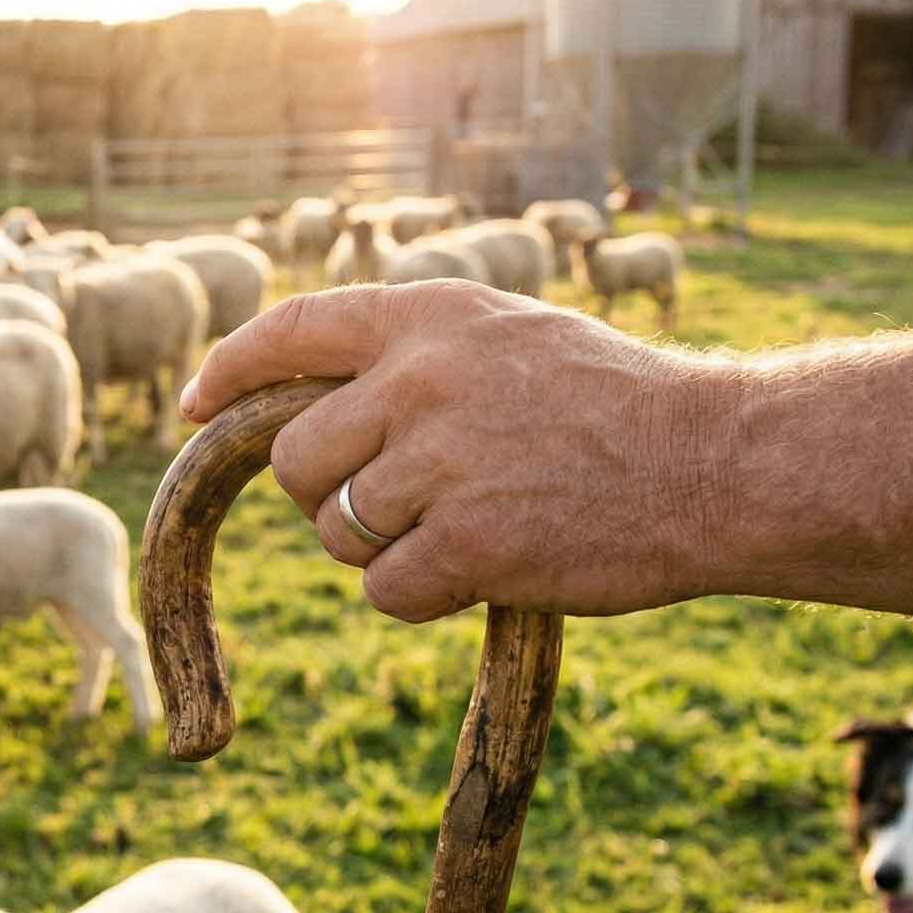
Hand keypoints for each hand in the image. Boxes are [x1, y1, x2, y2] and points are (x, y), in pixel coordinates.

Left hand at [179, 280, 727, 621]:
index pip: (290, 331)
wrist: (717, 463)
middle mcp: (420, 379)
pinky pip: (385, 591)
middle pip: (293, 458)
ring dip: (384, 550)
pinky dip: (422, 596)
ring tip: (472, 527)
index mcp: (430, 316)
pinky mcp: (465, 542)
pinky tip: (488, 570)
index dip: (229, 373)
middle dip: (324, 494)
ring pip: (336, 531)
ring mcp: (439, 461)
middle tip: (396, 505)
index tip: (196, 408)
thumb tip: (319, 403)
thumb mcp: (514, 337)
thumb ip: (420, 355)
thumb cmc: (622, 407)